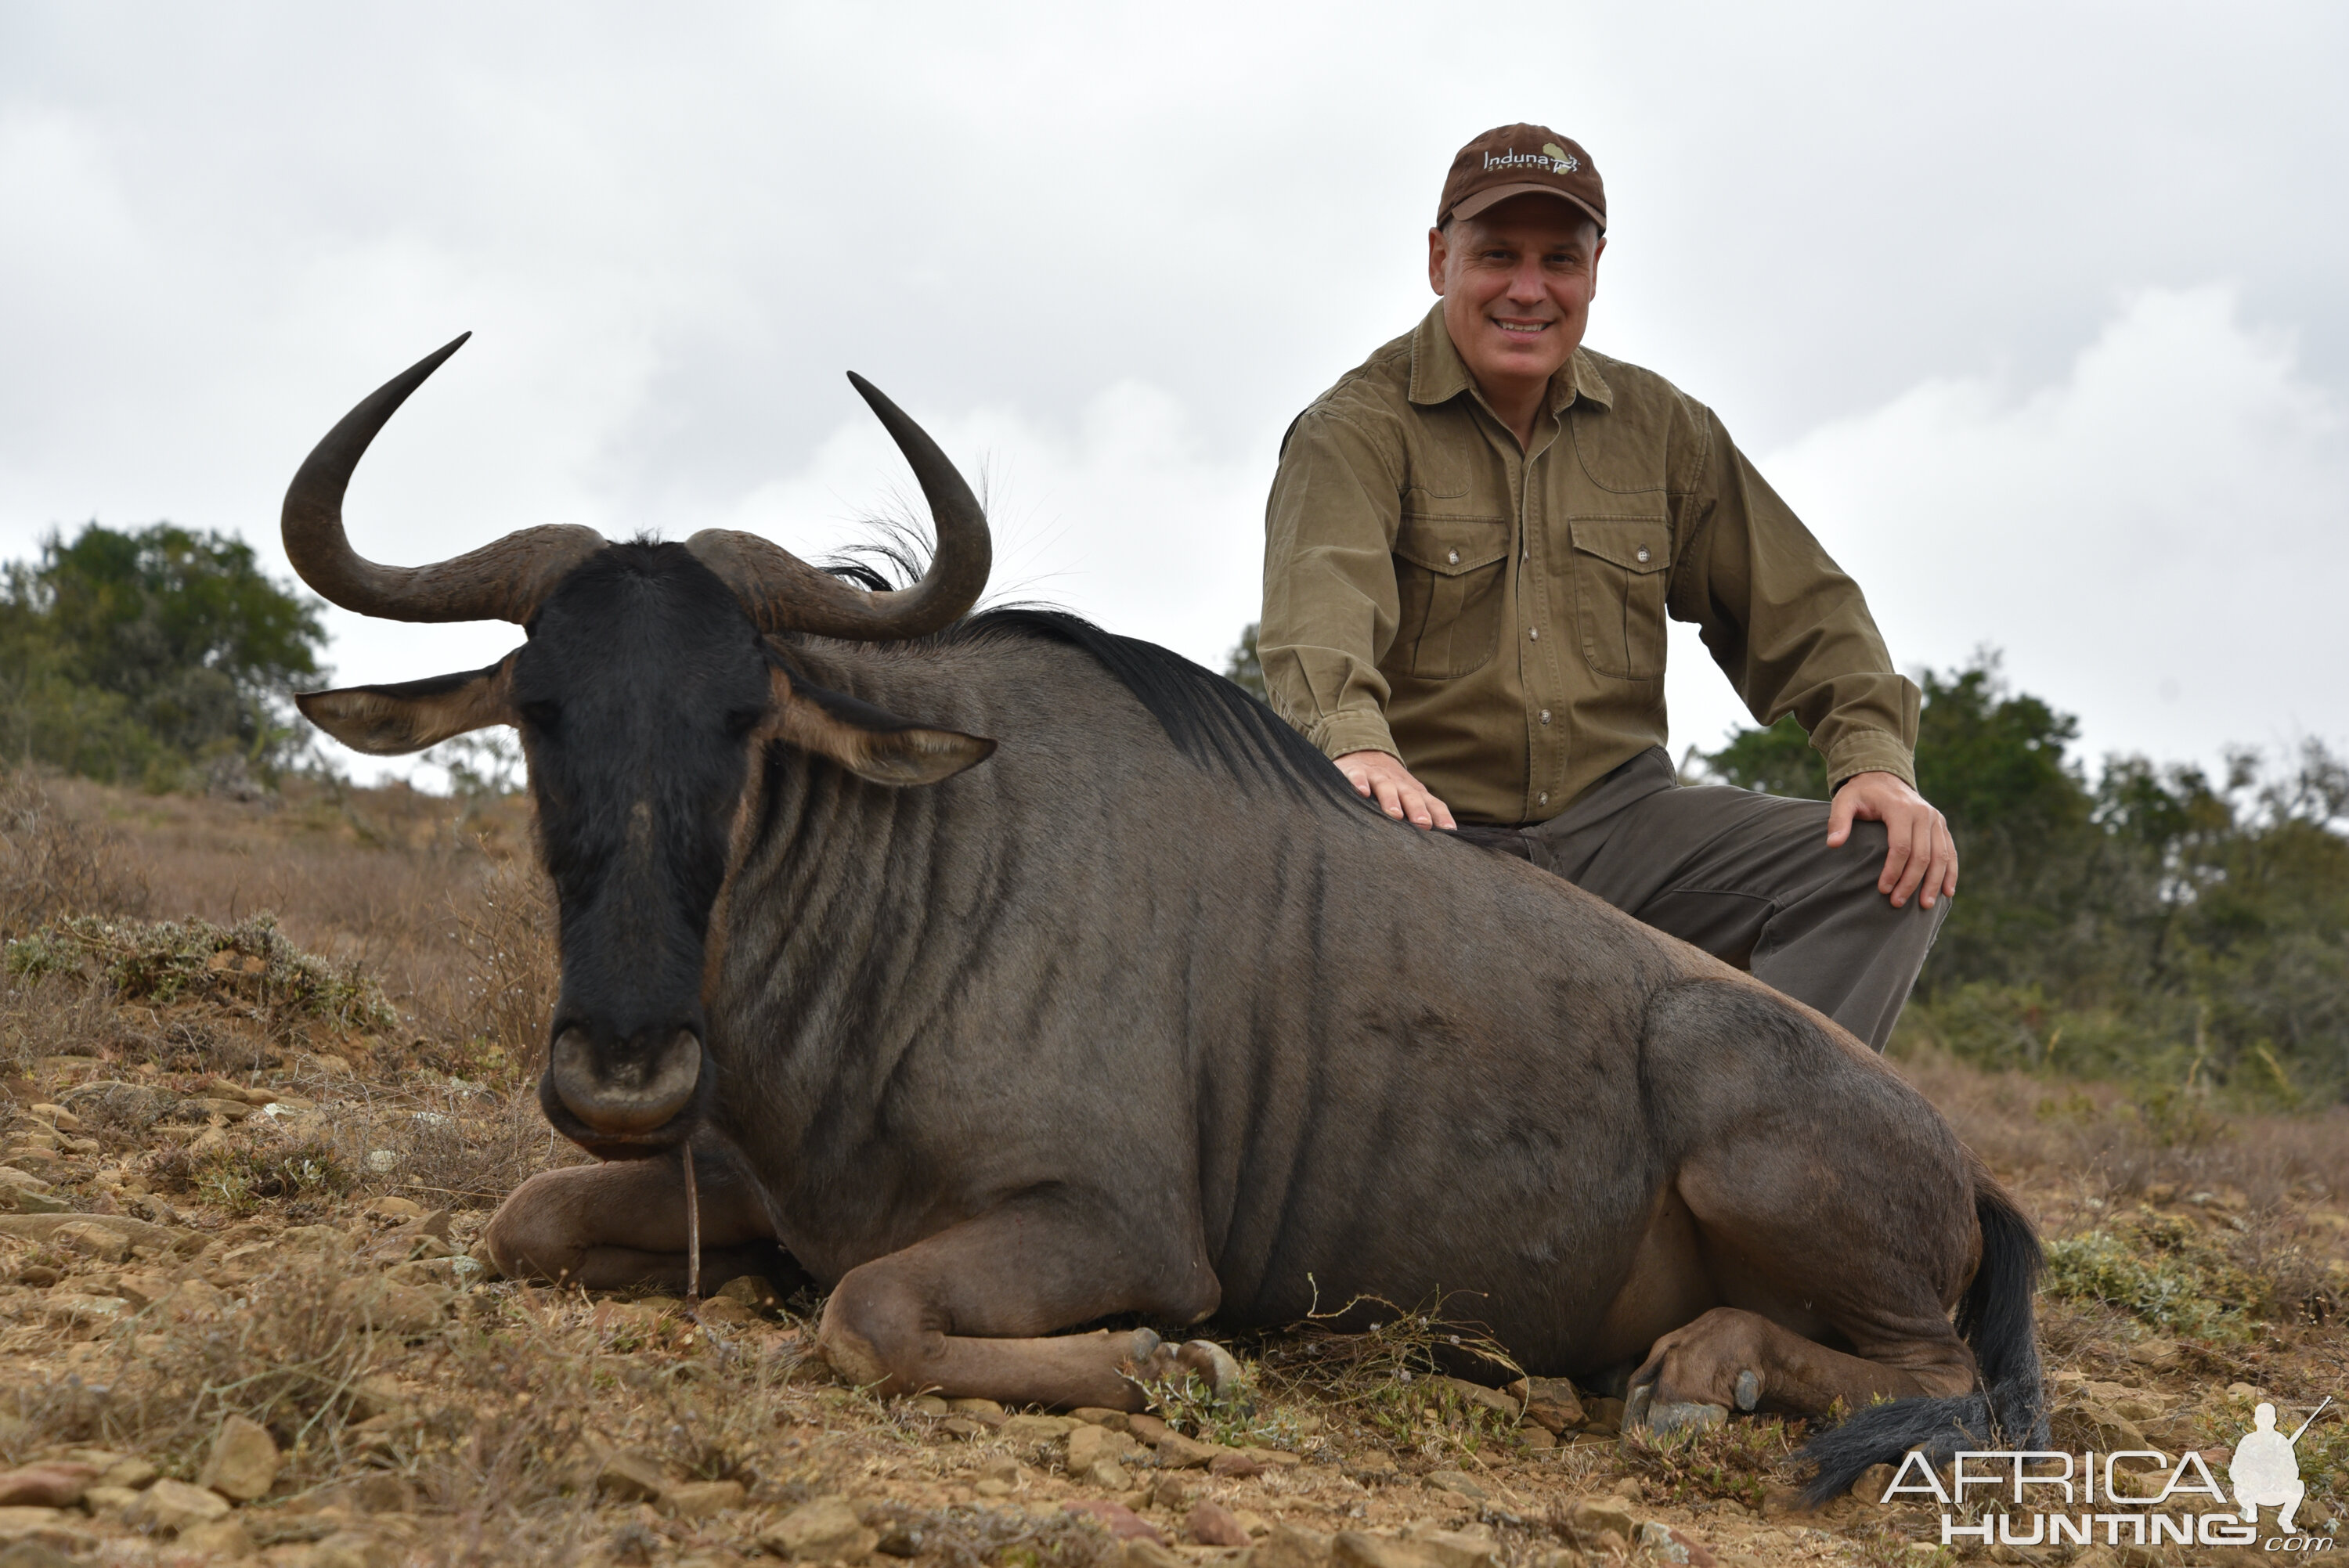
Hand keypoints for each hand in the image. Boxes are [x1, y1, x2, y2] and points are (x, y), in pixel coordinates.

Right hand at [1333, 750, 1456, 829]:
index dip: (1440, 815)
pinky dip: (1360, 783)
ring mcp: (1378, 777)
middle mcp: (1399, 784)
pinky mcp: (1357, 772)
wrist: (1366, 753)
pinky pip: (1359, 777)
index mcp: (1414, 792)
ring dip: (1391, 799)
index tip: (1449, 829)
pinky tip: (1362, 792)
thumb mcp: (1408, 797)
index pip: (1431, 803)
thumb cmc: (1391, 785)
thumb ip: (1422, 814)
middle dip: (1417, 809)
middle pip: (1410, 796)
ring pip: (1386, 787)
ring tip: (1395, 814)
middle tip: (1423, 823)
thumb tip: (1442, 842)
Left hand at [1827, 771, 1957, 909]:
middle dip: (1911, 882)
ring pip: (1941, 856)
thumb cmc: (1861, 794)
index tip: (1882, 890)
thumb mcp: (1844, 801)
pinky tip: (1947, 891)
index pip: (1901, 846)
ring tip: (1924, 905)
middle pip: (1922, 855)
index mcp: (1900, 808)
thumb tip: (1833, 844)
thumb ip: (1838, 821)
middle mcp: (1923, 813)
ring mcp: (1935, 819)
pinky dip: (1951, 872)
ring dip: (1934, 882)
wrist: (1883, 777)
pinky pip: (1950, 851)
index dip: (1893, 870)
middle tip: (1897, 903)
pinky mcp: (1941, 825)